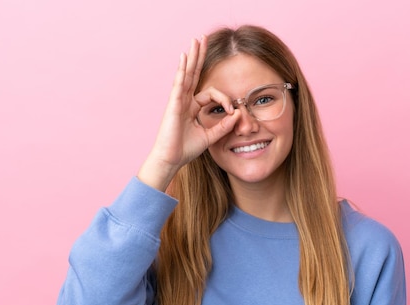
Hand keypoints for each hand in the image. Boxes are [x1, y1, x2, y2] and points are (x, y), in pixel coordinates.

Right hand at [138, 36, 240, 190]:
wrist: (171, 160)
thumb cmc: (185, 150)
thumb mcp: (210, 136)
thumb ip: (224, 126)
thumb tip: (238, 114)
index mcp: (192, 108)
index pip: (211, 94)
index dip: (224, 99)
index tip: (232, 110)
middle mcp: (184, 101)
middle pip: (194, 74)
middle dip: (199, 57)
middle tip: (203, 39)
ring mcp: (177, 101)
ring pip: (186, 74)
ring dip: (192, 56)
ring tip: (195, 40)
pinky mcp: (173, 104)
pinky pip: (179, 83)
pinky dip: (182, 70)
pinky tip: (184, 56)